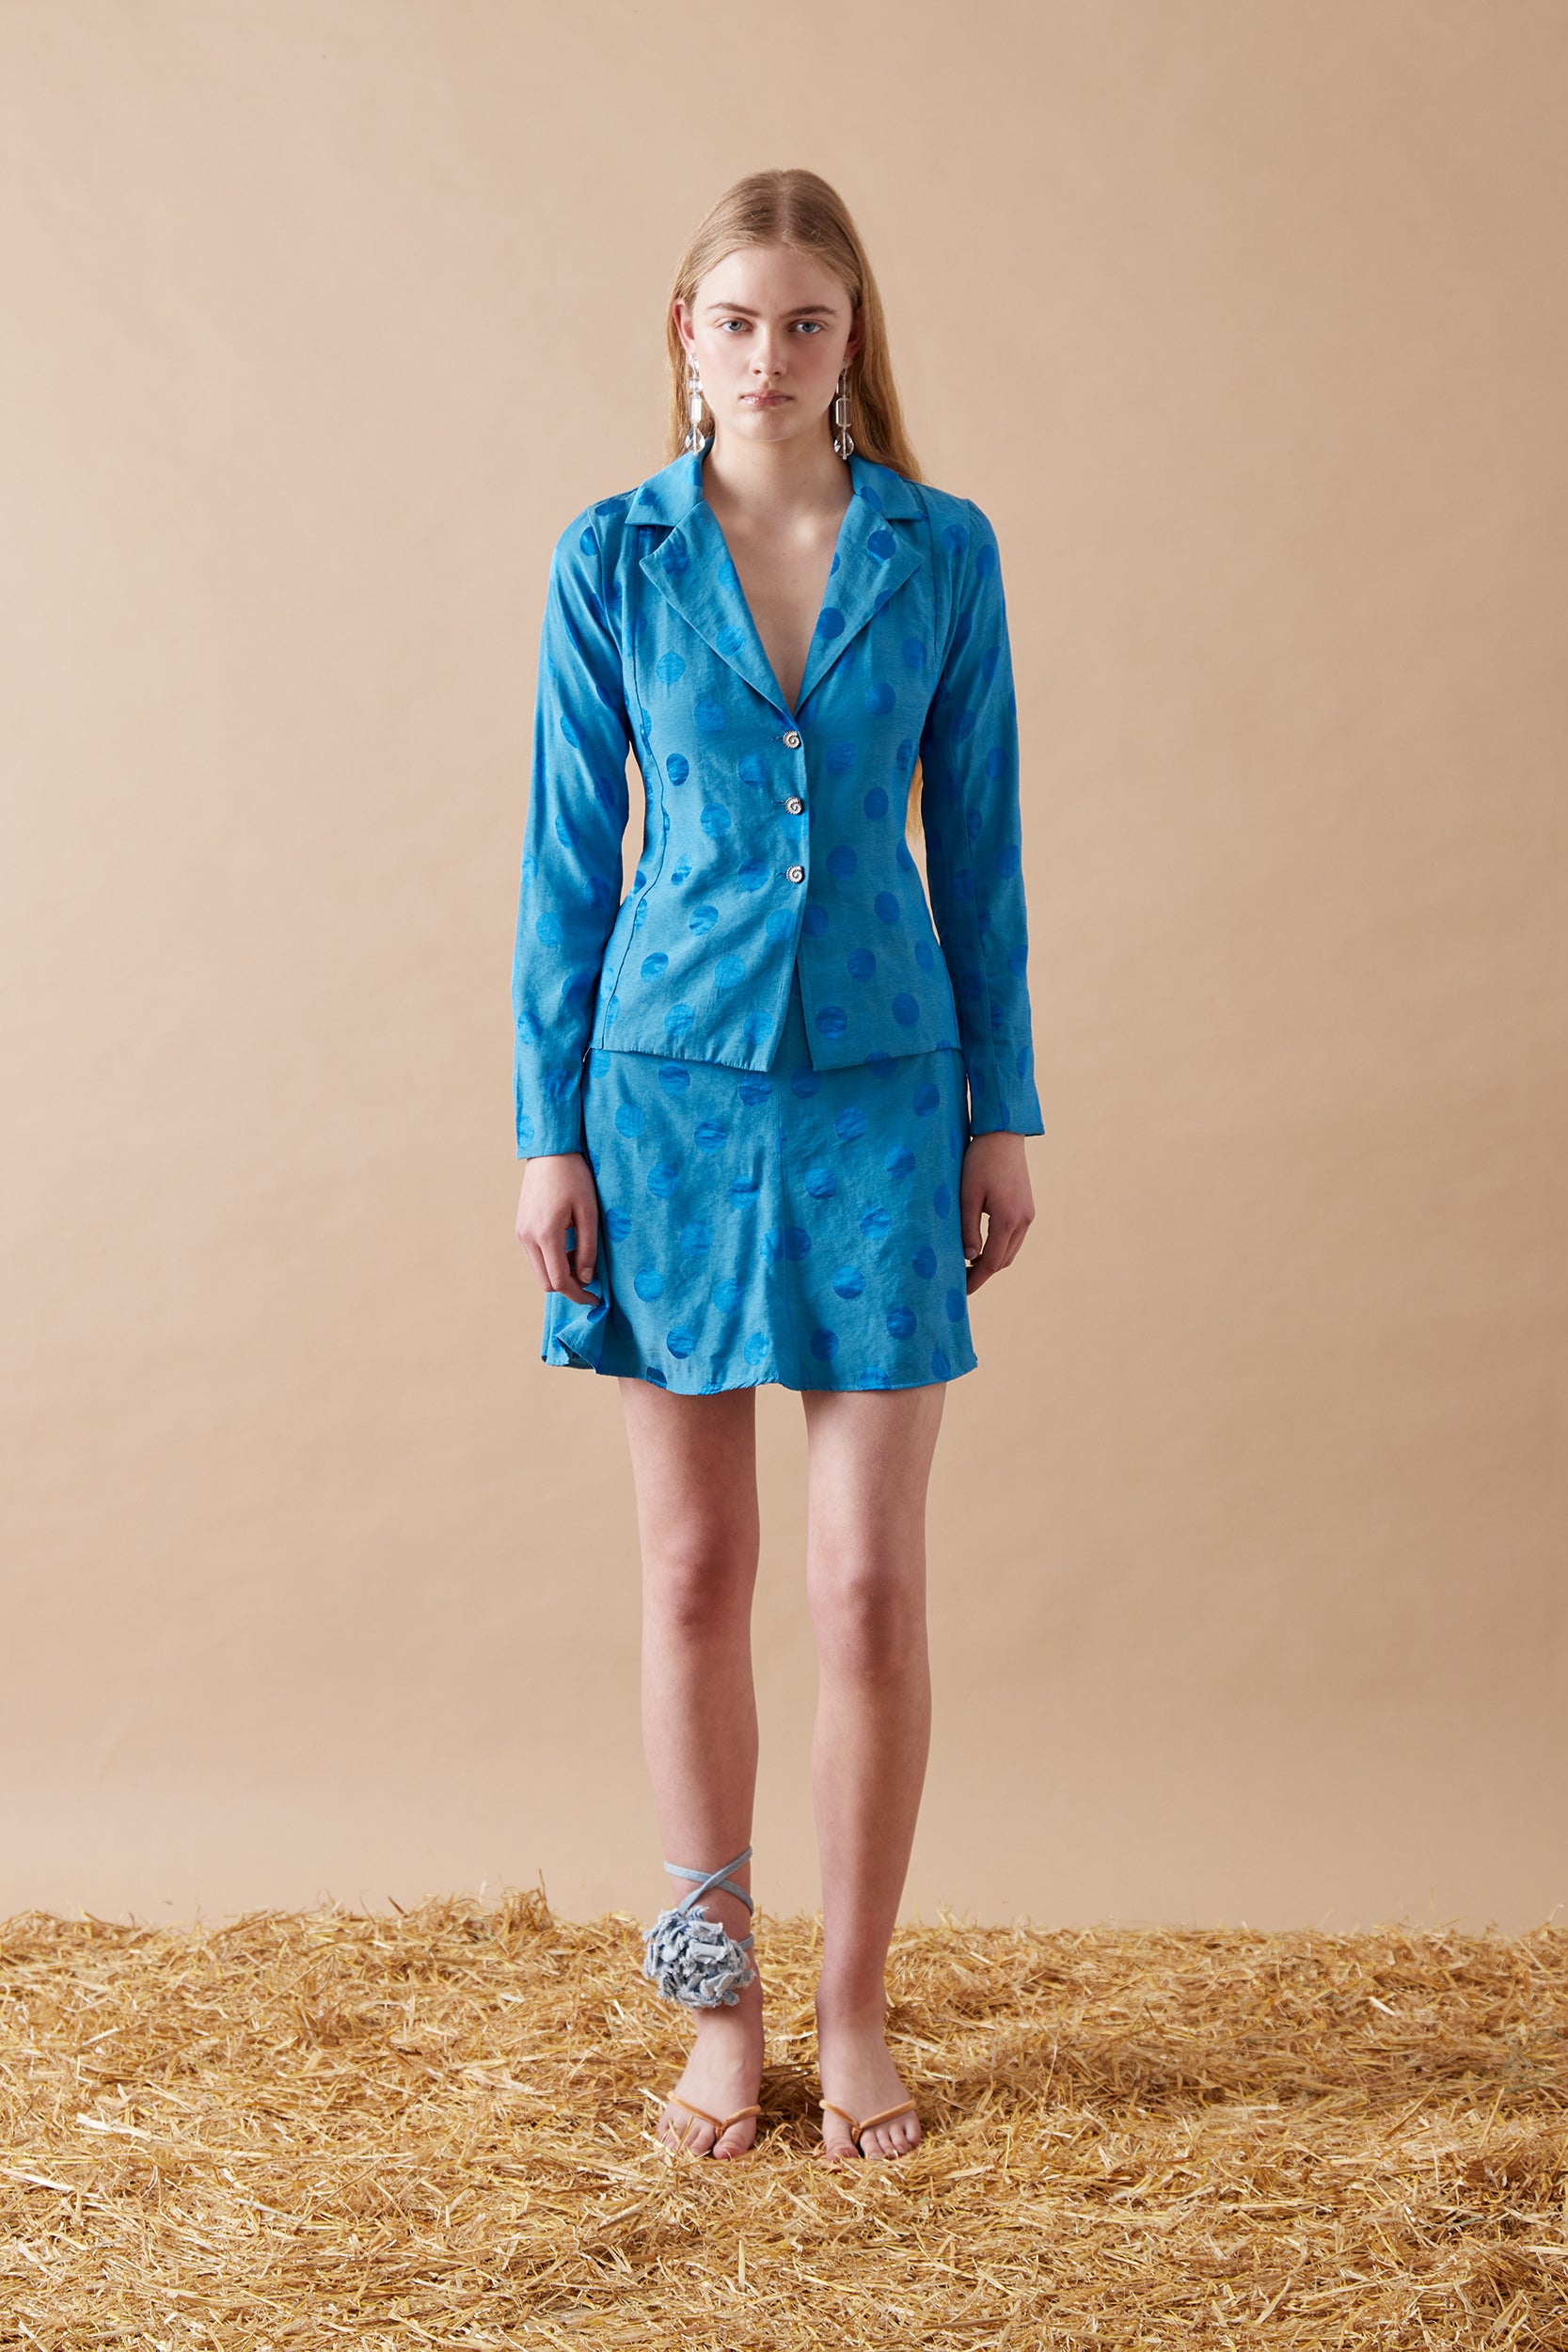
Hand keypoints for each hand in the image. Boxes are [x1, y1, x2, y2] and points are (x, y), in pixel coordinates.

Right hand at [515, 1152, 600, 1304]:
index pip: (559, 1281)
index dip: (578, 1295)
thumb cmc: (574, 1178)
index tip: (596, 1299)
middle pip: (546, 1282)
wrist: (550, 1152)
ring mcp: (521, 1233)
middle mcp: (528, 1237)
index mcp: (546, 1234)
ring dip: (559, 1273)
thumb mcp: (589, 1213)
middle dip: (568, 1287)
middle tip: (591, 1279)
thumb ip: (587, 1249)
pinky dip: (551, 1261)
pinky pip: (535, 1256)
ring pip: (539, 1271)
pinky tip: (567, 1247)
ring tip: (580, 1258)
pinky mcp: (520, 1228)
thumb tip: (585, 1278)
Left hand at [959, 1132, 1034, 1291]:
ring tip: (967, 1265)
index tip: (960, 1291)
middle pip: (1004, 1261)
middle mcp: (1023, 1221)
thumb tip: (969, 1257)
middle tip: (959, 1279)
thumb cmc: (979, 1162)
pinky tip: (981, 1246)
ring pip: (1011, 1251)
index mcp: (1008, 1220)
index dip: (975, 1279)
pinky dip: (999, 1247)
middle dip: (982, 1273)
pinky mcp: (1027, 1208)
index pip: (991, 1262)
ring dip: (992, 1261)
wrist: (1003, 1135)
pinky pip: (1014, 1238)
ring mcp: (1028, 1215)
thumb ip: (968, 1229)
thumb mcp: (967, 1196)